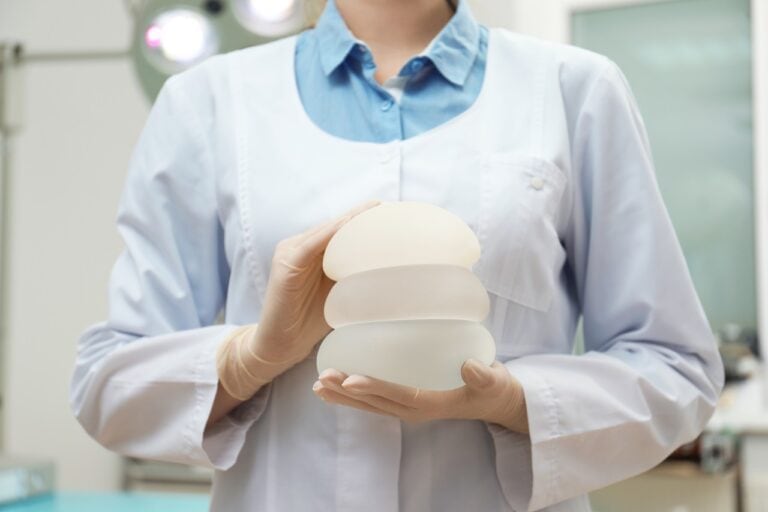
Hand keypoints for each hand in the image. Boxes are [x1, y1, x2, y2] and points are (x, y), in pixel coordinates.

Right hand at [253, 200, 380, 365]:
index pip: (341, 230)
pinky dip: (328, 235)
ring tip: (374, 210)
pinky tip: (347, 225)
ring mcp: (290, 253)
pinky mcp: (285, 266)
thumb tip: (392, 270)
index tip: (391, 211)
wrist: (283, 345)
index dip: (364, 219)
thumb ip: (355, 276)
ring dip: (349, 220)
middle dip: (360, 216)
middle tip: (388, 206)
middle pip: (334, 226)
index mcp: (313, 251)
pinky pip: (309, 246)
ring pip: (324, 231)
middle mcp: (300, 246)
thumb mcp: (341, 293)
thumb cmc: (313, 321)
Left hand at [312, 359, 528, 432]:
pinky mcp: (408, 400)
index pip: (397, 395)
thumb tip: (471, 367)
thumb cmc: (494, 389)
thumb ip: (485, 376)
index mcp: (431, 403)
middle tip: (322, 379)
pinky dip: (356, 393)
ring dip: (344, 395)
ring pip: (371, 403)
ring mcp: (409, 406)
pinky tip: (338, 385)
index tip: (350, 380)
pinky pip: (377, 399)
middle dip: (347, 392)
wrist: (498, 401)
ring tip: (319, 386)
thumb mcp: (494, 382)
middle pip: (376, 402)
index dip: (373, 387)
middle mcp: (415, 408)